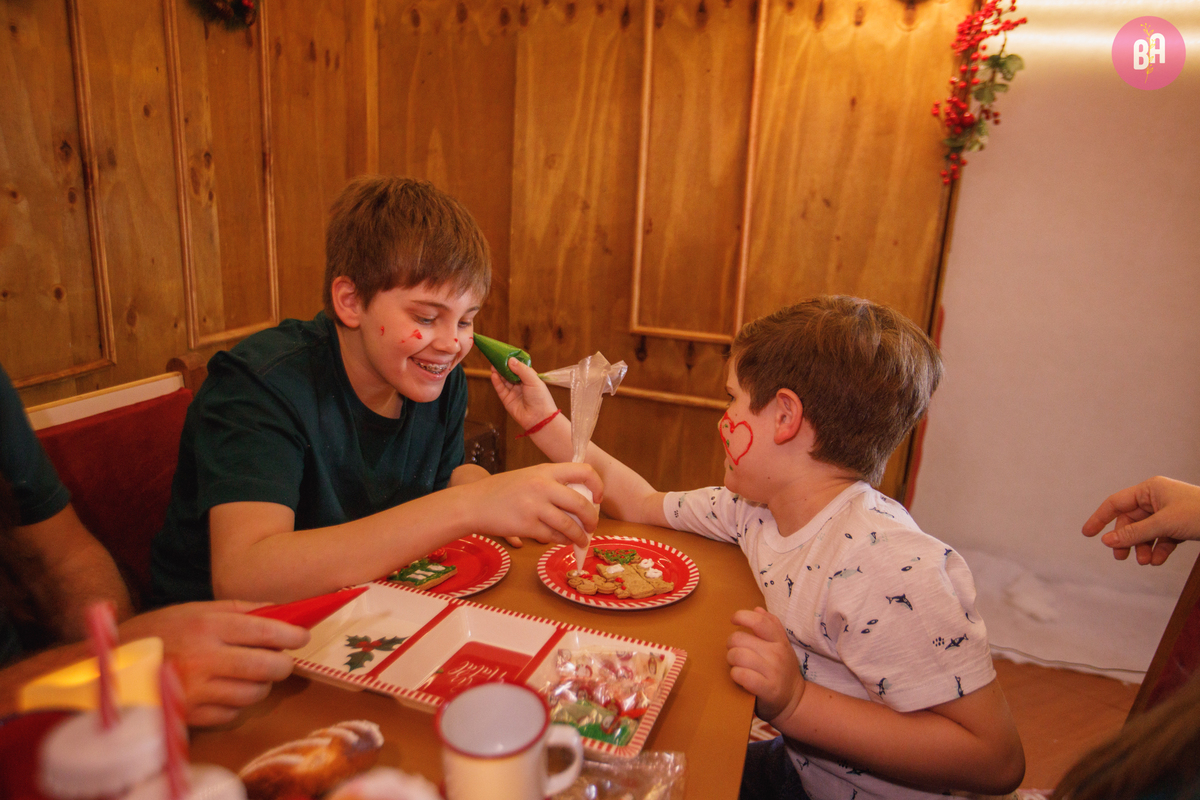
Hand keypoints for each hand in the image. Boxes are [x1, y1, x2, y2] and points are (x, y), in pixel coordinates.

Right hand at [119, 600, 309, 725]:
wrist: (109, 667)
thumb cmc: (158, 632)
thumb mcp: (194, 610)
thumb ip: (238, 610)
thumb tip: (281, 612)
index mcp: (207, 627)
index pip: (266, 632)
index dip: (292, 635)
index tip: (302, 636)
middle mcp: (205, 658)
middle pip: (268, 667)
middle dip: (283, 664)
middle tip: (281, 660)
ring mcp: (197, 690)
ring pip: (254, 693)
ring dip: (261, 684)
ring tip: (251, 674)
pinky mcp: (190, 715)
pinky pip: (233, 712)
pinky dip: (238, 702)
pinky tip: (227, 690)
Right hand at [459, 462, 602, 547]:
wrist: (473, 504)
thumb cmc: (501, 491)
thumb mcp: (529, 476)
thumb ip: (552, 484)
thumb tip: (581, 503)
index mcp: (545, 470)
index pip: (584, 471)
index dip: (597, 485)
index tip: (597, 498)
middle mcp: (543, 486)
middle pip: (581, 503)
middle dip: (592, 518)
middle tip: (592, 525)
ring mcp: (535, 506)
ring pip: (570, 525)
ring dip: (579, 536)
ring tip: (581, 540)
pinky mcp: (527, 526)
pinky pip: (553, 536)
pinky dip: (562, 540)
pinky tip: (562, 541)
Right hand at [490, 358, 559, 431]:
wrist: (539, 418)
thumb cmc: (540, 398)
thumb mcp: (533, 380)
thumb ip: (521, 370)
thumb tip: (510, 360)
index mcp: (530, 378)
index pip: (520, 366)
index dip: (513, 360)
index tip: (506, 353)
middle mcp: (521, 384)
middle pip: (510, 372)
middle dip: (503, 366)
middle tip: (496, 358)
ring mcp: (513, 392)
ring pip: (504, 379)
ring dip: (498, 372)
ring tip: (493, 364)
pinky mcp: (507, 399)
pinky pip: (500, 389)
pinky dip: (496, 381)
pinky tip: (493, 374)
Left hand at [727, 607, 803, 723]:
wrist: (794, 701)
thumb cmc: (782, 670)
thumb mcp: (781, 645)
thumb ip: (771, 626)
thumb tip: (757, 609)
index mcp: (779, 640)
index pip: (759, 621)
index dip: (742, 616)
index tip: (733, 620)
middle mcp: (778, 654)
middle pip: (740, 638)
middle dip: (731, 644)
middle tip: (734, 651)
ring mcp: (773, 672)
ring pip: (738, 655)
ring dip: (731, 660)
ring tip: (735, 664)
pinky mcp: (768, 689)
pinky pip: (742, 675)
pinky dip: (735, 674)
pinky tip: (738, 676)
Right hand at [1082, 476, 1199, 565]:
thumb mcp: (1164, 524)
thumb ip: (1134, 533)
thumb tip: (1106, 541)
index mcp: (1150, 489)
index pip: (1116, 503)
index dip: (1100, 518)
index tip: (1087, 534)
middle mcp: (1157, 499)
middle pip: (1131, 521)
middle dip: (1127, 541)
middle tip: (1122, 558)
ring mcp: (1169, 512)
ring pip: (1146, 532)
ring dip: (1143, 548)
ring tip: (1145, 562)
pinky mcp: (1180, 525)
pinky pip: (1162, 538)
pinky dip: (1158, 550)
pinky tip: (1158, 561)